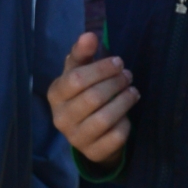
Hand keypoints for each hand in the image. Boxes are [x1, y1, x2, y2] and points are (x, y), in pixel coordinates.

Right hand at [47, 32, 138, 166]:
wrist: (87, 132)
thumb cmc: (83, 94)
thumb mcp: (79, 71)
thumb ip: (83, 52)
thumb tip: (89, 35)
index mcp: (55, 95)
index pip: (76, 79)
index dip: (101, 69)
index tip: (118, 63)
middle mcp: (61, 119)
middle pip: (93, 98)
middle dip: (116, 83)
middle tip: (128, 76)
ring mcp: (76, 138)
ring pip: (105, 118)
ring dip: (124, 101)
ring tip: (132, 91)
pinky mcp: (93, 152)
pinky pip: (115, 136)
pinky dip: (125, 123)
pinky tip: (127, 115)